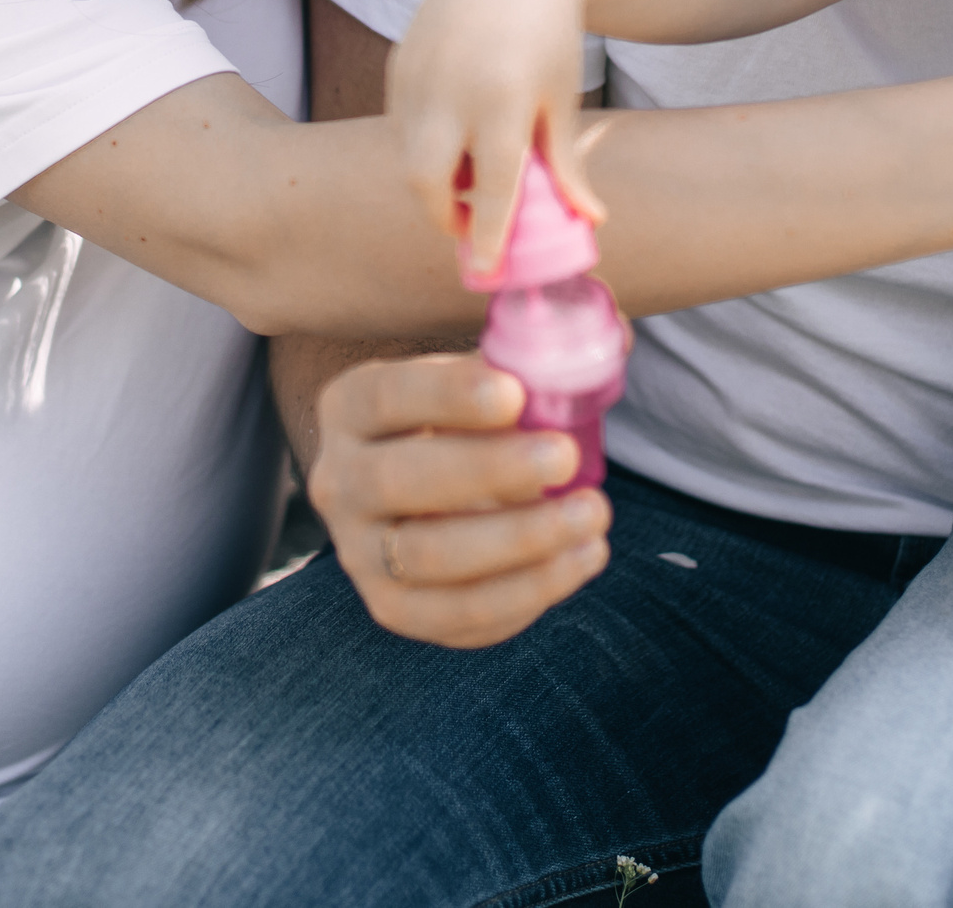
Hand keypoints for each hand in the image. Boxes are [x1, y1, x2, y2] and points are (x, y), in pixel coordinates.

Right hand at [305, 351, 612, 647]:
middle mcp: (338, 481)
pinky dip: (523, 594)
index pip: (387, 396)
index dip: (447, 396)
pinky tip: (580, 559)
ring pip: (426, 559)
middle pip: (398, 481)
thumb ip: (534, 357)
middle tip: (565, 457)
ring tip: (592, 516)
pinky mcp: (393, 608)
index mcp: (350, 407)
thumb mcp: (484, 378)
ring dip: (519, 541)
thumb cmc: (468, 421)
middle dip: (489, 471)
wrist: (431, 491)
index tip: (515, 394)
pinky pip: (454, 616)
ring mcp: (359, 553)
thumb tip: (614, 337)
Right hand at [386, 0, 604, 270]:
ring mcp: (417, 74)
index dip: (486, 236)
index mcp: (503, 99)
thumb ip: (566, 164)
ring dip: (434, 179)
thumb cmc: (549, 37)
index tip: (483, 271)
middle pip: (425, 181)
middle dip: (443, 215)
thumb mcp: (563, 99)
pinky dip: (423, 143)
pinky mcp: (397, 62)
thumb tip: (588, 222)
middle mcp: (451, 89)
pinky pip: (400, 124)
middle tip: (470, 224)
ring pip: (407, 155)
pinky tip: (453, 132)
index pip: (490, 187)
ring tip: (469, 169)